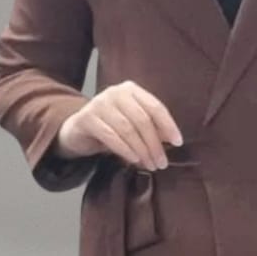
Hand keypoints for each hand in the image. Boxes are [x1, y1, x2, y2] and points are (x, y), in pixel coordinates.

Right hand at [57, 80, 182, 170]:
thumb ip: (151, 128)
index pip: (155, 106)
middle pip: (142, 119)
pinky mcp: (87, 118)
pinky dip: (125, 150)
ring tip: (150, 165)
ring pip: (127, 129)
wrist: (78, 131)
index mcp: (130, 90)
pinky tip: (134, 160)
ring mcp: (99, 103)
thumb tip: (172, 140)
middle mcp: (115, 92)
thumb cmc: (111, 128)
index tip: (178, 142)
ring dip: (141, 150)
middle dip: (154, 144)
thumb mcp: (133, 125)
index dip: (168, 125)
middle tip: (161, 163)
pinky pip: (111, 136)